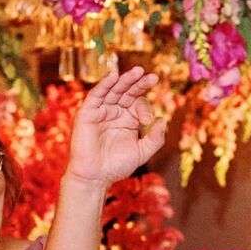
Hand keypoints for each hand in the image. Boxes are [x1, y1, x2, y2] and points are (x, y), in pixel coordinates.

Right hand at [67, 66, 165, 188]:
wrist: (96, 177)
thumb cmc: (117, 166)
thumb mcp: (142, 152)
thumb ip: (155, 138)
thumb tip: (163, 120)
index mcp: (127, 118)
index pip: (138, 102)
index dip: (145, 107)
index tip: (148, 121)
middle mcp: (114, 111)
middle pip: (127, 91)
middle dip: (139, 83)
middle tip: (152, 77)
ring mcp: (101, 110)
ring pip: (113, 89)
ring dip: (125, 79)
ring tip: (138, 72)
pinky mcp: (87, 113)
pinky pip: (96, 95)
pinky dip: (104, 84)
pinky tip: (114, 76)